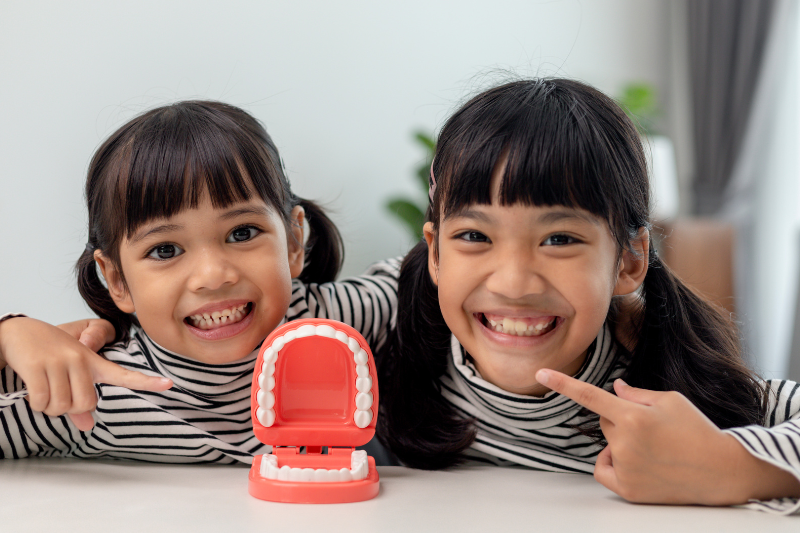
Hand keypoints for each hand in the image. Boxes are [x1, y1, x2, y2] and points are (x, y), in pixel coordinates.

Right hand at [0, 317, 171, 430]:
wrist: (18, 332)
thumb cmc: (48, 356)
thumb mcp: (68, 374)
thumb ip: (79, 402)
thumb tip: (88, 426)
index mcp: (93, 362)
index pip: (124, 374)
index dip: (147, 382)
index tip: (169, 384)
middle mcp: (81, 360)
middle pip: (85, 404)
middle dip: (68, 409)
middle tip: (57, 394)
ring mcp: (60, 361)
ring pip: (62, 407)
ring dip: (49, 407)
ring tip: (44, 388)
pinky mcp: (37, 365)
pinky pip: (42, 401)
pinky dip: (36, 404)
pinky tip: (33, 389)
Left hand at [536, 368, 799, 504]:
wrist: (722, 471)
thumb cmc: (698, 430)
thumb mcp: (671, 400)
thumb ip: (637, 393)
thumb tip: (614, 388)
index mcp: (634, 416)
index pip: (590, 395)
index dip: (563, 383)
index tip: (540, 373)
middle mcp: (625, 442)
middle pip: (604, 421)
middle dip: (621, 418)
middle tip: (651, 427)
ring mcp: (626, 468)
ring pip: (608, 444)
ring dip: (621, 441)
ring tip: (654, 448)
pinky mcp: (628, 490)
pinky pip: (604, 469)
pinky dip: (613, 463)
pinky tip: (637, 463)